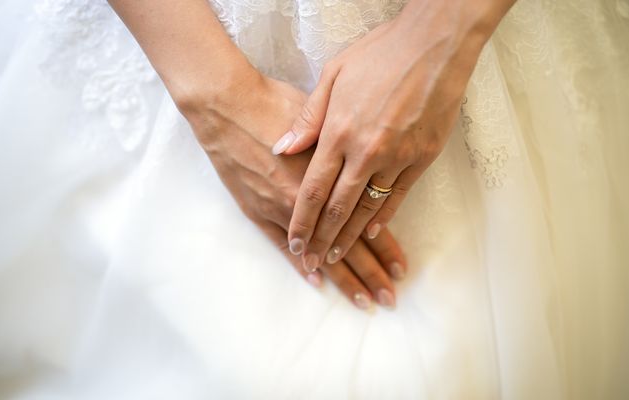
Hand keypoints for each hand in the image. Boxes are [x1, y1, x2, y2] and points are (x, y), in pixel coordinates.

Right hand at [178, 72, 406, 308]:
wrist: (226, 106)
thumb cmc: (274, 103)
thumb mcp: (322, 115)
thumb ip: (345, 147)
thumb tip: (369, 166)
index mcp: (330, 175)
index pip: (364, 221)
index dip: (384, 247)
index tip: (402, 269)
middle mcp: (308, 200)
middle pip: (347, 244)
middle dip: (371, 273)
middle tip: (390, 298)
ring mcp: (279, 208)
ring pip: (318, 251)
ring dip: (343, 278)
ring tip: (364, 301)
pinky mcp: (256, 210)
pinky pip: (281, 244)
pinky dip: (300, 264)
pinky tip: (317, 281)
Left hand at [274, 0, 513, 270]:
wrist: (435, 42)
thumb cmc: (380, 53)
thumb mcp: (333, 74)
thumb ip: (307, 118)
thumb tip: (282, 148)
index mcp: (339, 131)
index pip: (312, 189)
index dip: (302, 221)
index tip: (295, 244)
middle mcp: (366, 151)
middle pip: (337, 208)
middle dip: (322, 239)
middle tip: (312, 262)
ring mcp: (397, 156)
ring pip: (368, 208)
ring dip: (350, 236)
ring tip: (337, 256)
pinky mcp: (423, 156)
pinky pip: (399, 194)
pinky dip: (384, 216)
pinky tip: (371, 232)